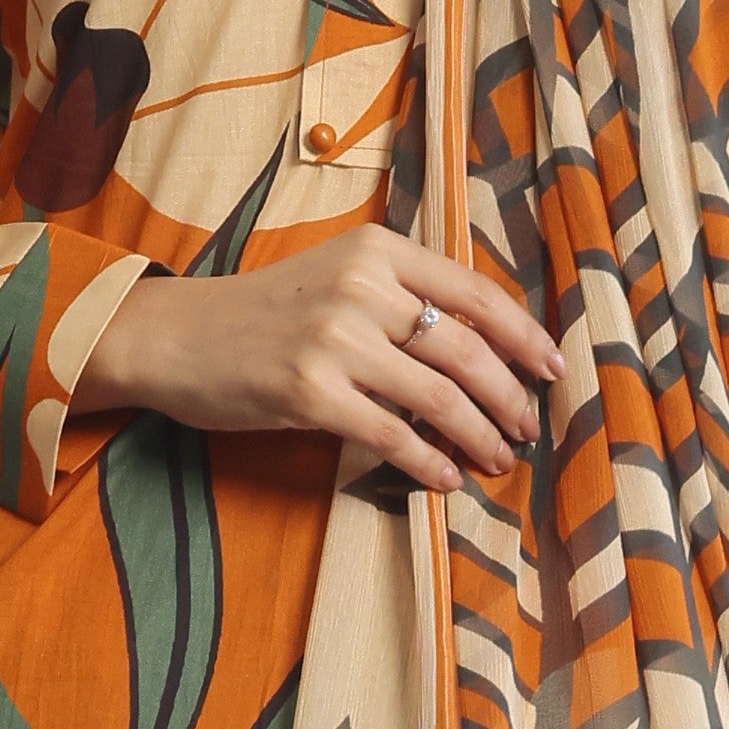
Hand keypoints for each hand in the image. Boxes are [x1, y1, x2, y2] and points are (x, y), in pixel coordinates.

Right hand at [74, 224, 557, 493]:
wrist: (175, 336)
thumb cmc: (263, 312)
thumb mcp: (337, 275)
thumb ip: (402, 294)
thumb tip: (484, 347)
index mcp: (377, 250)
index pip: (474, 293)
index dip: (525, 336)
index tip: (553, 370)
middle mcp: (360, 287)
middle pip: (466, 349)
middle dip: (509, 397)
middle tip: (527, 429)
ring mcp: (334, 340)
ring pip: (438, 396)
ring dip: (480, 436)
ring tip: (498, 461)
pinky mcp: (309, 393)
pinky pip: (391, 436)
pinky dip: (428, 462)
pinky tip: (446, 478)